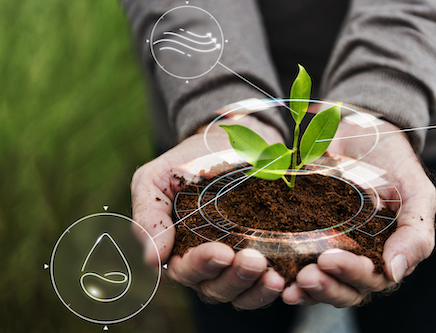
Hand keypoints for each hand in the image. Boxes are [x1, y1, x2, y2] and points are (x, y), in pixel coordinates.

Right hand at [131, 115, 286, 309]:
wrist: (229, 142)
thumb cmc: (187, 162)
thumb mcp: (156, 179)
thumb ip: (148, 216)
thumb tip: (153, 260)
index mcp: (177, 251)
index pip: (185, 270)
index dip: (202, 265)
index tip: (221, 251)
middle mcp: (207, 265)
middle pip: (216, 288)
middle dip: (234, 278)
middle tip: (253, 260)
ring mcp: (236, 265)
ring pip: (243, 293)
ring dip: (257, 289)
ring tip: (273, 275)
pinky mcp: (265, 259)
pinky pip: (267, 284)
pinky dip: (275, 286)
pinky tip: (286, 277)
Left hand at [281, 116, 435, 306]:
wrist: (364, 132)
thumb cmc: (395, 164)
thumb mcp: (416, 192)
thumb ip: (416, 233)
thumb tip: (394, 273)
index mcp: (386, 256)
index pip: (371, 279)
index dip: (351, 274)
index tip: (330, 259)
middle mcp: (359, 260)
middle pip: (343, 290)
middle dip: (325, 287)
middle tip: (307, 275)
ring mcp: (331, 249)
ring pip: (320, 283)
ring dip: (305, 289)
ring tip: (289, 284)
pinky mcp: (306, 236)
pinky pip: (295, 262)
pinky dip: (285, 272)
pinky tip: (273, 274)